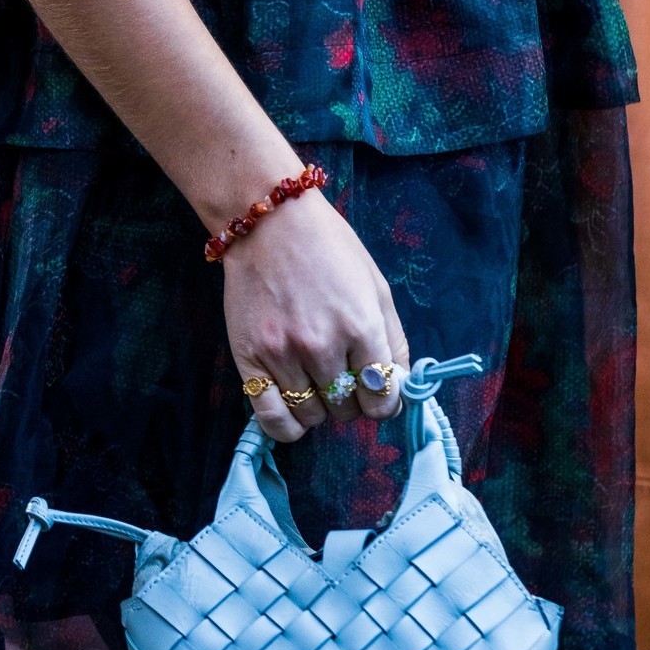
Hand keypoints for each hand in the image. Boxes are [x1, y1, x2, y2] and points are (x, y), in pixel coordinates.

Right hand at [222, 188, 408, 445]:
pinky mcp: (249, 359)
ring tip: (317, 380)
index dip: (384, 401)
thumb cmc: (329, 248)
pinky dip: (288, 427)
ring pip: (313, 416)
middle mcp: (322, 345)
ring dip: (322, 407)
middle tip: (343, 374)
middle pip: (348, 409)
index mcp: (361, 325)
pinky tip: (295, 409)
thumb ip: (394, 341)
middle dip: (352, 399)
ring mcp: (282, 354)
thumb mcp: (377, 286)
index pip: (383, 398)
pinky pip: (272, 420)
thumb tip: (400, 388)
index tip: (377, 392)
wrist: (269, 223)